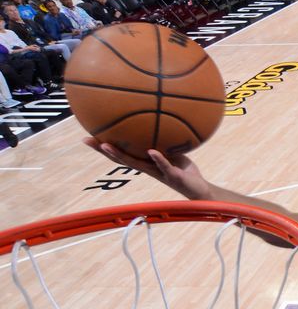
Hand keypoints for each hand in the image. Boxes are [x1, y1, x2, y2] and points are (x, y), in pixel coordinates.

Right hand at [83, 137, 210, 198]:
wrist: (199, 188)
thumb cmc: (183, 169)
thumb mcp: (171, 152)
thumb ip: (162, 141)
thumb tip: (156, 120)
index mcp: (146, 163)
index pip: (122, 154)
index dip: (105, 147)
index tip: (88, 137)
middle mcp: (148, 169)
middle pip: (122, 159)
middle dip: (104, 150)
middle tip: (88, 140)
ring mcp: (159, 173)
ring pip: (137, 164)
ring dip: (122, 155)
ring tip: (107, 145)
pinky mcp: (172, 175)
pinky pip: (164, 166)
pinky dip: (158, 159)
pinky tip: (151, 151)